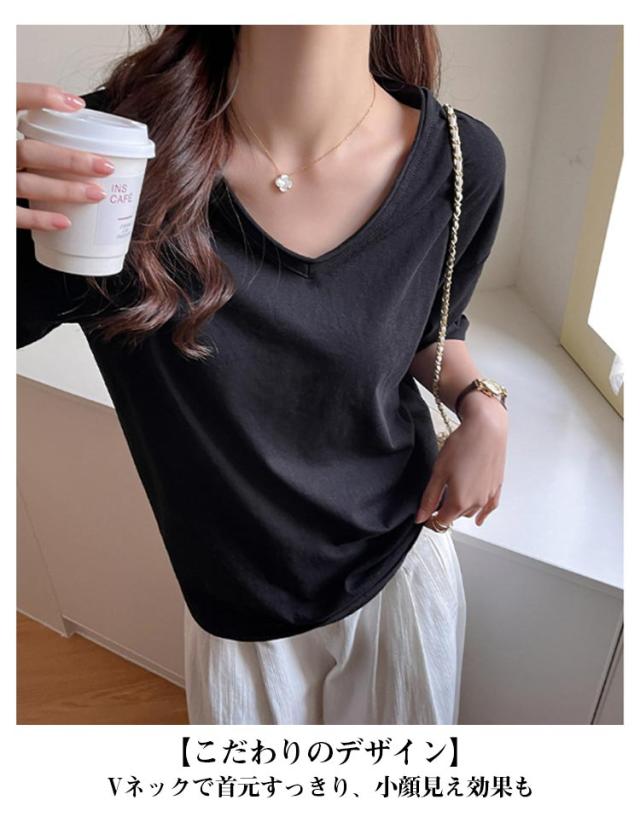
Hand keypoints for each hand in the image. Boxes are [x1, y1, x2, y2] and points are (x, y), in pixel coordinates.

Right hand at [16, 82, 114, 230]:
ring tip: (97, 193)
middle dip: (70, 160)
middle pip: (32, 152)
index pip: (10, 99)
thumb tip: (62, 107)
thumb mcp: (2, 124)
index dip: (41, 97)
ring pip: (29, 183)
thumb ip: (13, 111)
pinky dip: (39, 218)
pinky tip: (65, 221)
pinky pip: (13, 214)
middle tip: (105, 165)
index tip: (77, 104)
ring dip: (65, 190)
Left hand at [416, 393, 507, 528]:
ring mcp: (488, 496)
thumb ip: (429, 498)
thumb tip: (420, 517)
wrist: (486, 428)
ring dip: (461, 508)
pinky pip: (489, 507)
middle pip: (455, 516)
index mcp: (459, 502)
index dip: (430, 519)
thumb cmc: (462, 446)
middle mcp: (476, 503)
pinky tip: (479, 518)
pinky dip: (483, 513)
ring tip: (453, 493)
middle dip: (445, 511)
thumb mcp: (438, 472)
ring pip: (471, 511)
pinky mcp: (496, 487)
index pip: (441, 522)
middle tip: (435, 499)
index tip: (424, 513)